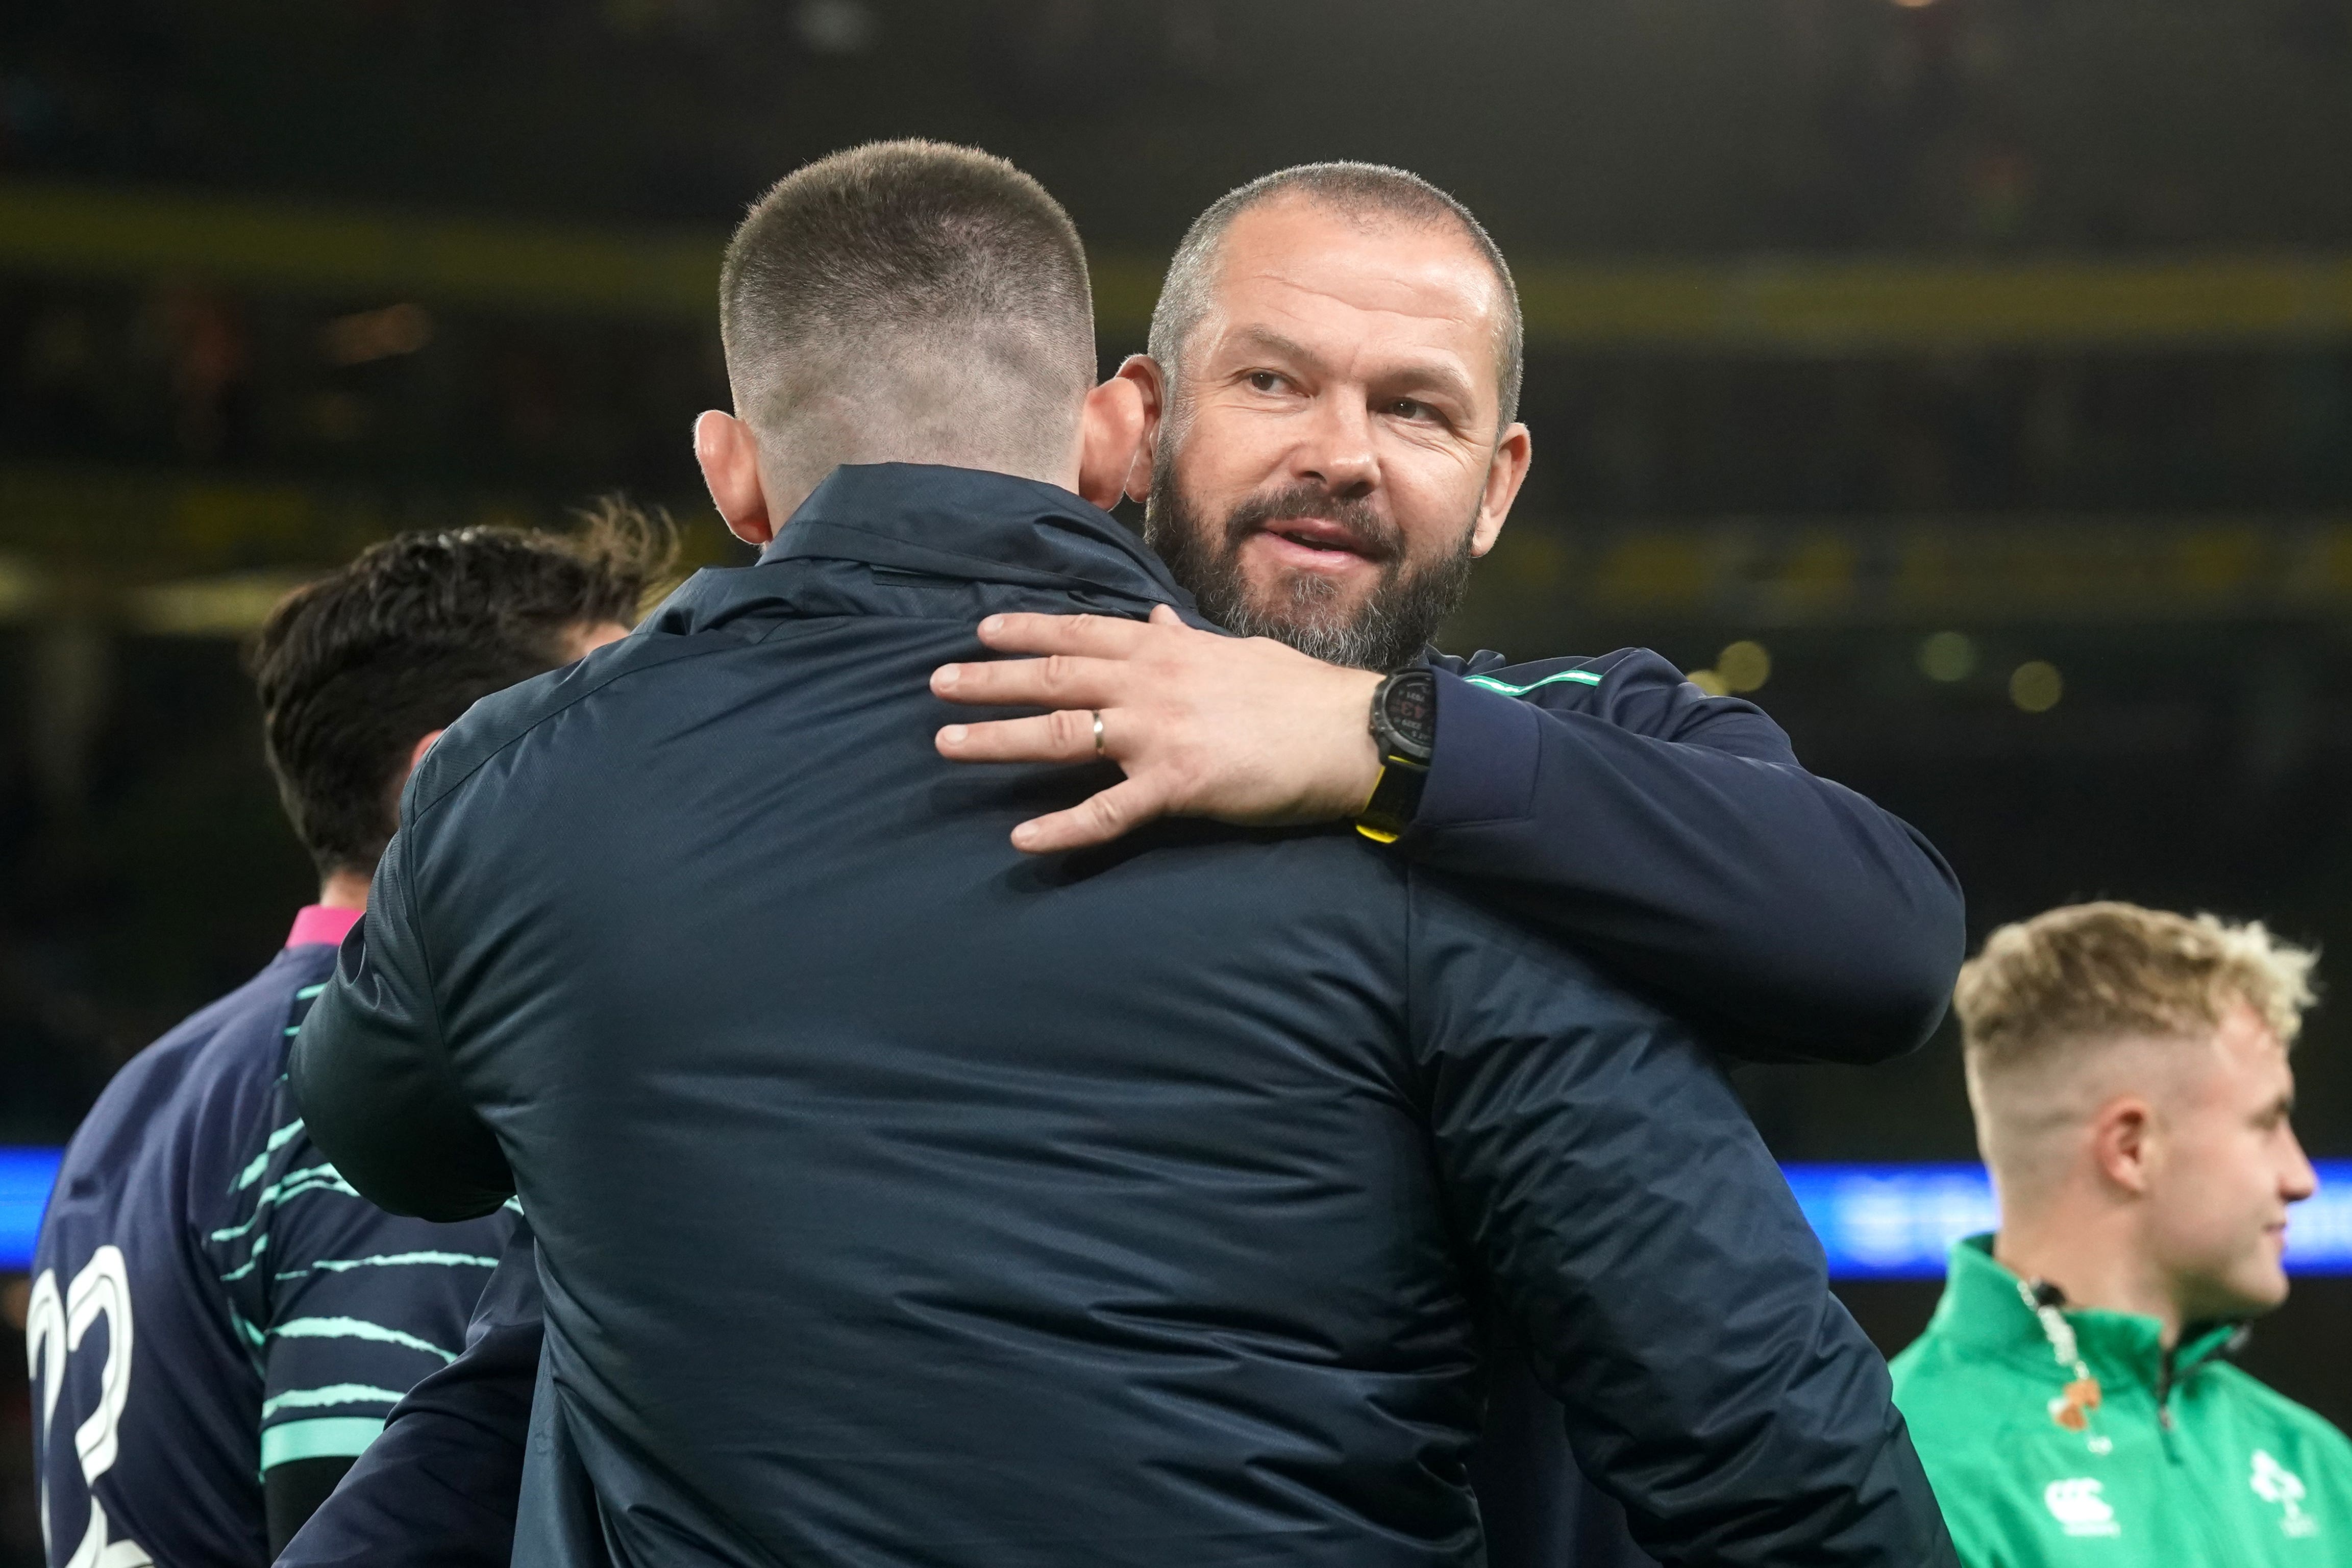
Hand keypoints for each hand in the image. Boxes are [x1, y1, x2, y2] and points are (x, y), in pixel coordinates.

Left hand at [931, 605, 1385, 853]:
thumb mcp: (1237, 650)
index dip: (1027, 629)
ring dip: (998, 739)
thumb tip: (1158, 619)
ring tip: (946, 745)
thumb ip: (1187, 639)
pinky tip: (1022, 840)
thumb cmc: (1299, 695)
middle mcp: (1152, 683)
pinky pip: (1108, 812)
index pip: (1081, 630)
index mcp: (1166, 648)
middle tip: (937, 684)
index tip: (981, 630)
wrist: (1351, 733)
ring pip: (1062, 732)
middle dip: (989, 679)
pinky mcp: (1178, 785)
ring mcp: (1160, 733)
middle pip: (1054, 676)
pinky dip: (1062, 828)